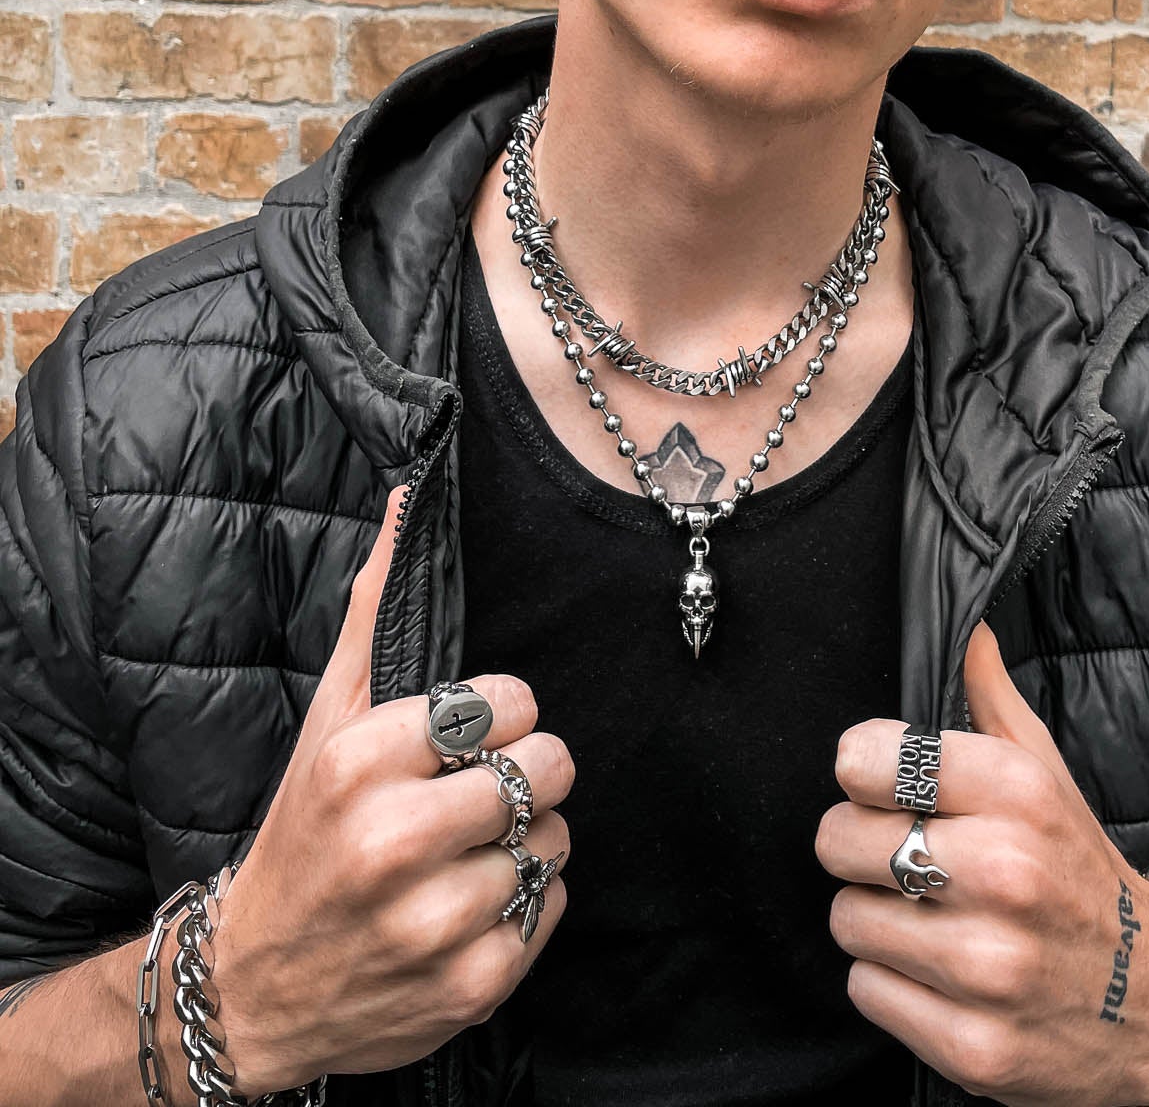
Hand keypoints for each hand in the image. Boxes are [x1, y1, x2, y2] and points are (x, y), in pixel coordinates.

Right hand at [208, 486, 573, 1094]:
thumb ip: (374, 606)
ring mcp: (434, 923)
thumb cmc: (305, 829)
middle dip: (523, 772)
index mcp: (361, 763)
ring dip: (526, 839)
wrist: (255, 987)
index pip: (511, 701)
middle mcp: (394, 844)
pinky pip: (553, 906)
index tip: (470, 732)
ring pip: (555, 838)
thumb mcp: (329, 715)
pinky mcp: (471, 986)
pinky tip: (471, 901)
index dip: (501, 713)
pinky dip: (526, 902)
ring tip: (468, 848)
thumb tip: (410, 497)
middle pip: (545, 768)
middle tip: (478, 789)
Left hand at [816, 621, 1148, 1106]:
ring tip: (930, 919)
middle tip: (906, 862)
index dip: (863, 774)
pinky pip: (866, 989)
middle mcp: (1003, 874)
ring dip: (875, 920)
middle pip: (839, 840)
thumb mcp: (1048, 776)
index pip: (862, 758)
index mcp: (1017, 795)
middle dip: (860, 850)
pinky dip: (890, 983)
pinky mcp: (974, 1045)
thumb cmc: (1082, 874)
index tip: (886, 789)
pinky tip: (938, 974)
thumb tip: (965, 627)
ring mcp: (988, 966)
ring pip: (845, 918)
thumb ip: (991, 698)